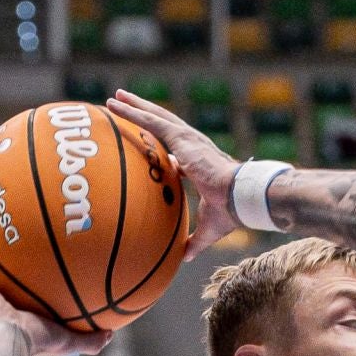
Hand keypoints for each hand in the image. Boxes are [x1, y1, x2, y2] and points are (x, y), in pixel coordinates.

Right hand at [0, 234, 110, 355]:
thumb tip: (111, 333)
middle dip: (0, 265)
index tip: (32, 269)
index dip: (25, 284)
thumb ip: (90, 339)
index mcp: (16, 315)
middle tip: (7, 244)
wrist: (8, 340)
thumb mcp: (69, 339)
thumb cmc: (37, 341)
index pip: (21, 296)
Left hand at [106, 90, 237, 259]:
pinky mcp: (181, 138)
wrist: (240, 196)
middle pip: (163, 126)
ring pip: (155, 117)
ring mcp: (187, 139)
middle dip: (145, 114)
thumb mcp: (208, 229)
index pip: (177, 152)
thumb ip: (194, 241)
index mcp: (199, 164)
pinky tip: (115, 105)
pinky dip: (131, 111)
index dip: (164, 149)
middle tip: (126, 104)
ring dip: (134, 106)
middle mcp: (193, 146)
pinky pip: (150, 121)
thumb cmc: (230, 212)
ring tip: (116, 97)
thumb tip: (184, 258)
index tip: (152, 147)